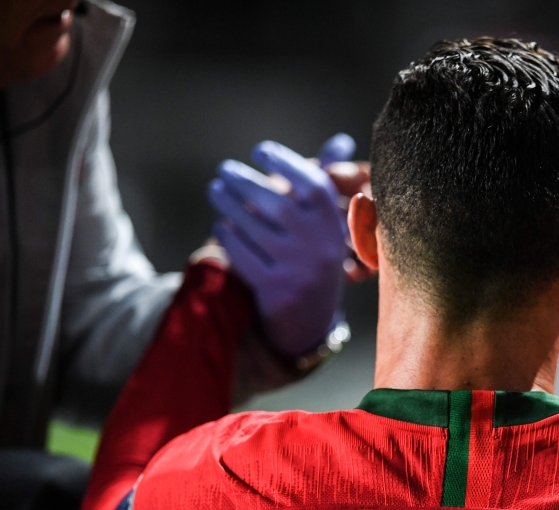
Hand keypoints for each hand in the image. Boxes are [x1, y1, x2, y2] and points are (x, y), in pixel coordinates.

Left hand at [208, 134, 354, 356]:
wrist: (312, 319)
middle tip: (226, 169)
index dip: (287, 162)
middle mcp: (321, 247)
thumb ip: (326, 184)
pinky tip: (222, 226)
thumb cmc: (315, 257)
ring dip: (229, 204)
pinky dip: (229, 238)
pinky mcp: (277, 291)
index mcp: (336, 226)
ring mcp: (299, 271)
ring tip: (216, 190)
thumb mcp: (325, 226)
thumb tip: (341, 140)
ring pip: (255, 229)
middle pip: (277, 204)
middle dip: (247, 182)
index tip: (261, 149)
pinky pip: (244, 256)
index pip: (313, 185)